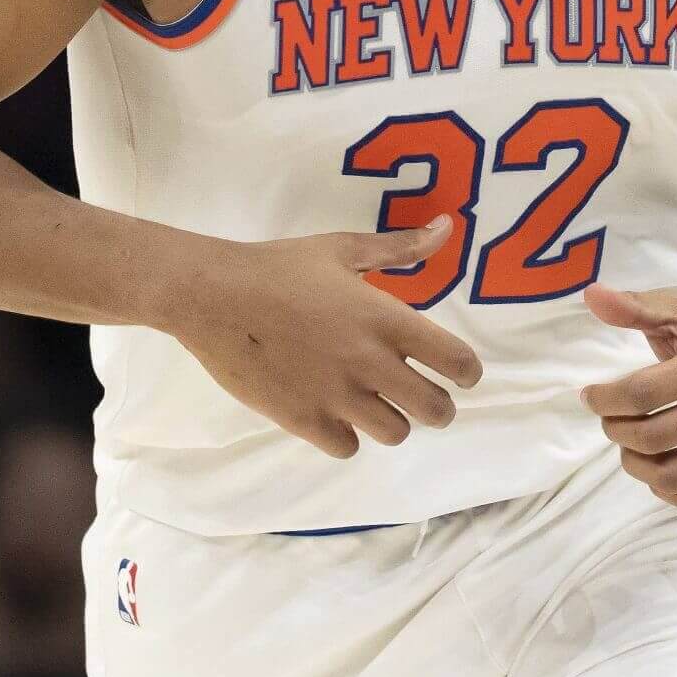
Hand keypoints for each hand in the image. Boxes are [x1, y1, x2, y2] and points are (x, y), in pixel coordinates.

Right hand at [166, 218, 483, 458]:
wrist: (210, 296)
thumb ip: (400, 247)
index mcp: (386, 318)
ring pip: (395, 433)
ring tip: (377, 403)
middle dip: (438, 406)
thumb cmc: (278, 267)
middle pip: (436, 410)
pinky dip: (348, 435)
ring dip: (393, 421)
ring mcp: (336, 396)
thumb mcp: (342, 249)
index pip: (457, 362)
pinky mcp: (302, 420)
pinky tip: (337, 413)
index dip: (467, 372)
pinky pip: (348, 447)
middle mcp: (370, 362)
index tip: (460, 372)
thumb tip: (447, 228)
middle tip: (423, 395)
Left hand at [579, 284, 676, 511]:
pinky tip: (660, 464)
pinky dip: (666, 489)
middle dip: (616, 432)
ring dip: (635, 465)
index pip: (643, 393)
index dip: (604, 399)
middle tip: (611, 421)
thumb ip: (635, 307)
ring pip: (671, 478)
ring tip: (632, 445)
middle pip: (653, 438)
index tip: (590, 396)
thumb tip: (591, 295)